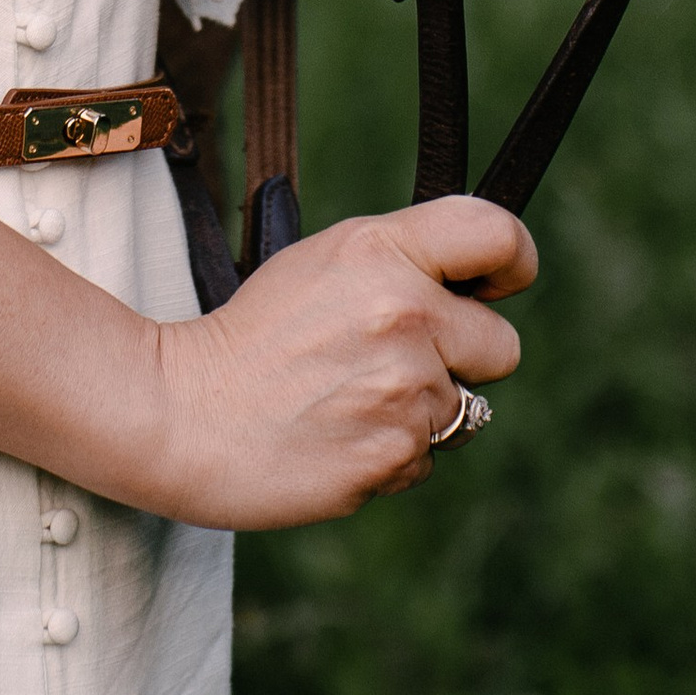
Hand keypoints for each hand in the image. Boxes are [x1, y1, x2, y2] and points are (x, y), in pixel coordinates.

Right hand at [140, 194, 534, 529]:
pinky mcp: (397, 454)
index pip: (498, 235)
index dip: (513, 263)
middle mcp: (405, 312)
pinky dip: (391, 455)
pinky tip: (336, 437)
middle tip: (391, 360)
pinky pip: (427, 459)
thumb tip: (472, 282)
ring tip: (346, 401)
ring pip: (464, 410)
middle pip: (502, 345)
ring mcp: (405, 388)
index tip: (495, 285)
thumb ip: (400, 262)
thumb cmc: (253, 335)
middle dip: (461, 358)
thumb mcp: (322, 263)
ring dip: (420, 413)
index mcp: (382, 249)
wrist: (183, 414)